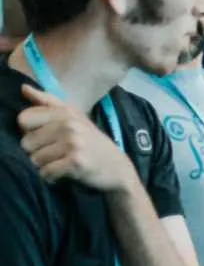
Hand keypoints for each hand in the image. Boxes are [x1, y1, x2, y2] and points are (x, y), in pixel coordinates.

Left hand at [18, 85, 133, 191]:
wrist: (117, 167)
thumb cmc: (91, 142)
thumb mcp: (74, 117)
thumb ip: (48, 102)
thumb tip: (23, 88)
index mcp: (65, 112)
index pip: (24, 119)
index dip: (29, 131)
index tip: (45, 136)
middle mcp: (69, 125)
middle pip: (26, 142)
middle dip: (37, 152)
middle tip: (56, 153)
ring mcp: (74, 143)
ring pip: (35, 159)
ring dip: (45, 165)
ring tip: (61, 163)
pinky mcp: (76, 162)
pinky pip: (46, 172)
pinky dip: (51, 177)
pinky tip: (64, 173)